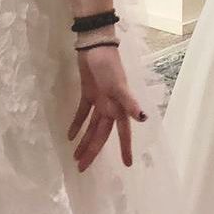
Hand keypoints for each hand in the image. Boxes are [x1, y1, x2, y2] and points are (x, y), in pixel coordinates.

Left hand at [70, 45, 147, 172]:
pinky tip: (70, 136)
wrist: (95, 45)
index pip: (122, 132)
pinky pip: (82, 113)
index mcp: (119, 106)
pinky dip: (77, 124)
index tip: (127, 165)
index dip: (124, 148)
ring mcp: (99, 101)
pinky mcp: (87, 93)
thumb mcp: (119, 85)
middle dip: (93, 151)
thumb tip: (144, 118)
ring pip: (91, 127)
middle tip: (82, 169)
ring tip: (75, 157)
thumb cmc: (109, 65)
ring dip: (84, 141)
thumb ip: (129, 102)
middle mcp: (110, 106)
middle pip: (101, 134)